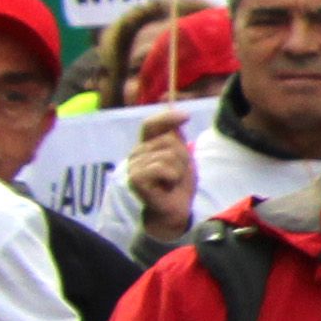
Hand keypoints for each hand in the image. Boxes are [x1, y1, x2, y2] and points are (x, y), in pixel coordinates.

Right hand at [122, 110, 193, 241]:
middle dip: (182, 156)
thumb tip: (177, 111)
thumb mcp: (181, 156)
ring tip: (172, 180)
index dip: (167, 118)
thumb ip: (176, 136)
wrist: (175, 209)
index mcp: (146, 145)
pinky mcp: (136, 178)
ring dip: (179, 169)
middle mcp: (137, 153)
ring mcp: (134, 165)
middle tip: (178, 172)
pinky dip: (172, 177)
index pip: (151, 124)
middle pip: (168, 140)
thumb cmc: (178, 183)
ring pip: (168, 154)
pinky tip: (167, 186)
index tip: (186, 116)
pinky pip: (162, 167)